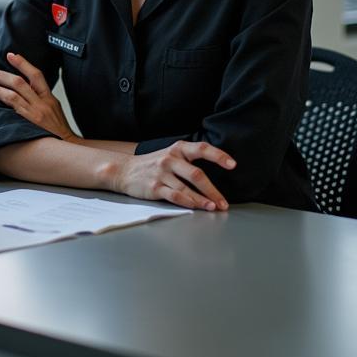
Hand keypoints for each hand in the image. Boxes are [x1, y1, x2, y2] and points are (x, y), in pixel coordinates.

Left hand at [0, 52, 79, 139]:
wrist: (69, 147)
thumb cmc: (59, 131)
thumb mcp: (54, 110)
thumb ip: (41, 99)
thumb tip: (25, 90)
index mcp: (49, 98)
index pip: (36, 75)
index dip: (23, 63)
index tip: (11, 55)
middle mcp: (42, 102)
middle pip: (20, 82)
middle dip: (2, 74)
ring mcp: (36, 112)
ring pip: (14, 93)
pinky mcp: (31, 121)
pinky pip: (14, 106)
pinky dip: (2, 98)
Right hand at [113, 140, 235, 210]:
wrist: (124, 170)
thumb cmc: (153, 164)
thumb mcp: (170, 155)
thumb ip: (189, 160)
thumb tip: (216, 175)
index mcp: (177, 149)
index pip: (201, 149)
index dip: (218, 156)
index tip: (232, 164)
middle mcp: (169, 159)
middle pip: (196, 174)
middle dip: (213, 190)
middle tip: (224, 202)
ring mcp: (161, 173)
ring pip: (186, 188)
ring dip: (203, 200)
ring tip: (214, 208)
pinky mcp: (154, 187)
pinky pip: (174, 196)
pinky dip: (187, 203)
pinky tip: (196, 207)